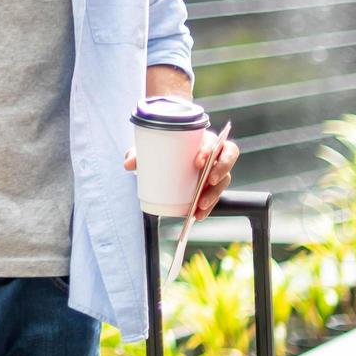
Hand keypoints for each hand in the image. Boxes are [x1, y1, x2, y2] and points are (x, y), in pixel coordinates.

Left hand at [121, 136, 241, 220]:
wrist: (159, 162)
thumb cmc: (158, 151)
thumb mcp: (147, 151)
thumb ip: (137, 154)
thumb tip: (128, 164)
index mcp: (201, 140)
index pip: (215, 141)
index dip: (211, 150)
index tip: (198, 162)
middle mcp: (213, 154)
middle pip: (227, 158)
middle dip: (220, 170)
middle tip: (207, 182)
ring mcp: (215, 171)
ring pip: (224, 180)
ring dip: (215, 194)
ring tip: (200, 205)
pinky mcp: (211, 187)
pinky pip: (215, 197)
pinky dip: (208, 208)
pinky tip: (199, 215)